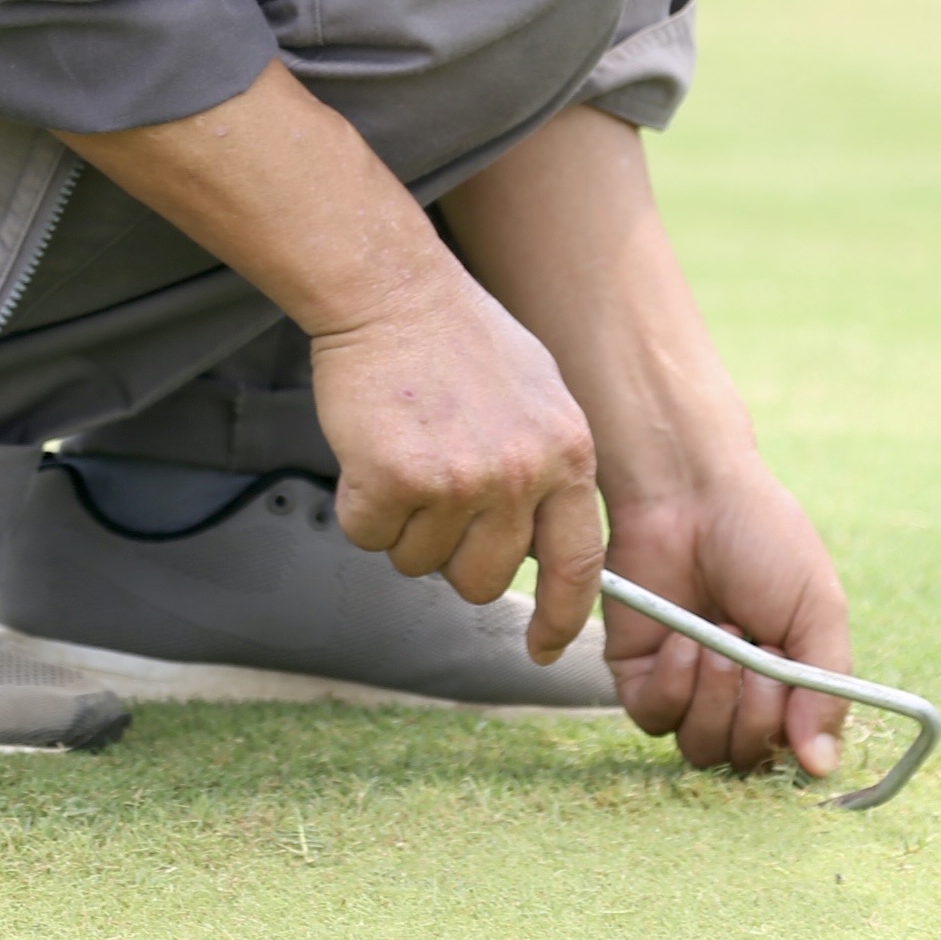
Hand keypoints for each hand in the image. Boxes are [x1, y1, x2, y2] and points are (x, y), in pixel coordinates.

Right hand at [52, 62, 605, 662]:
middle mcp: (522, 475)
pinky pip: (369, 536)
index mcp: (568, 454)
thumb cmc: (459, 339)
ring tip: (406, 450)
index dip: (564, 618)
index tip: (546, 649)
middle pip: (484, 582)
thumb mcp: (539, 397)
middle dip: (453, 557)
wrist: (392, 290)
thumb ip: (548, 471)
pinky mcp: (395, 480)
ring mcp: (460, 481)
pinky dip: (360, 505)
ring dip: (403, 524)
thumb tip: (540, 546)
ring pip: (420, 563)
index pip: (580, 565)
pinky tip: (370, 447)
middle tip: (434, 495)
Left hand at [600, 471, 850, 776]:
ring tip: (721, 637)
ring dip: (716, 698)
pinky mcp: (639, 675)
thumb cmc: (762, 540)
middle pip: (746, 759)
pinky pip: (655, 719)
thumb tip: (822, 768)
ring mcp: (686, 687)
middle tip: (758, 655)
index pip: (792, 752)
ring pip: (701, 748)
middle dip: (755, 714)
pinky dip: (674, 685)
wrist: (691, 492)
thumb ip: (825, 693)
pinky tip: (683, 640)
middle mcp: (737, 693)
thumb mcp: (818, 611)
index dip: (794, 742)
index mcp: (788, 681)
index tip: (796, 702)